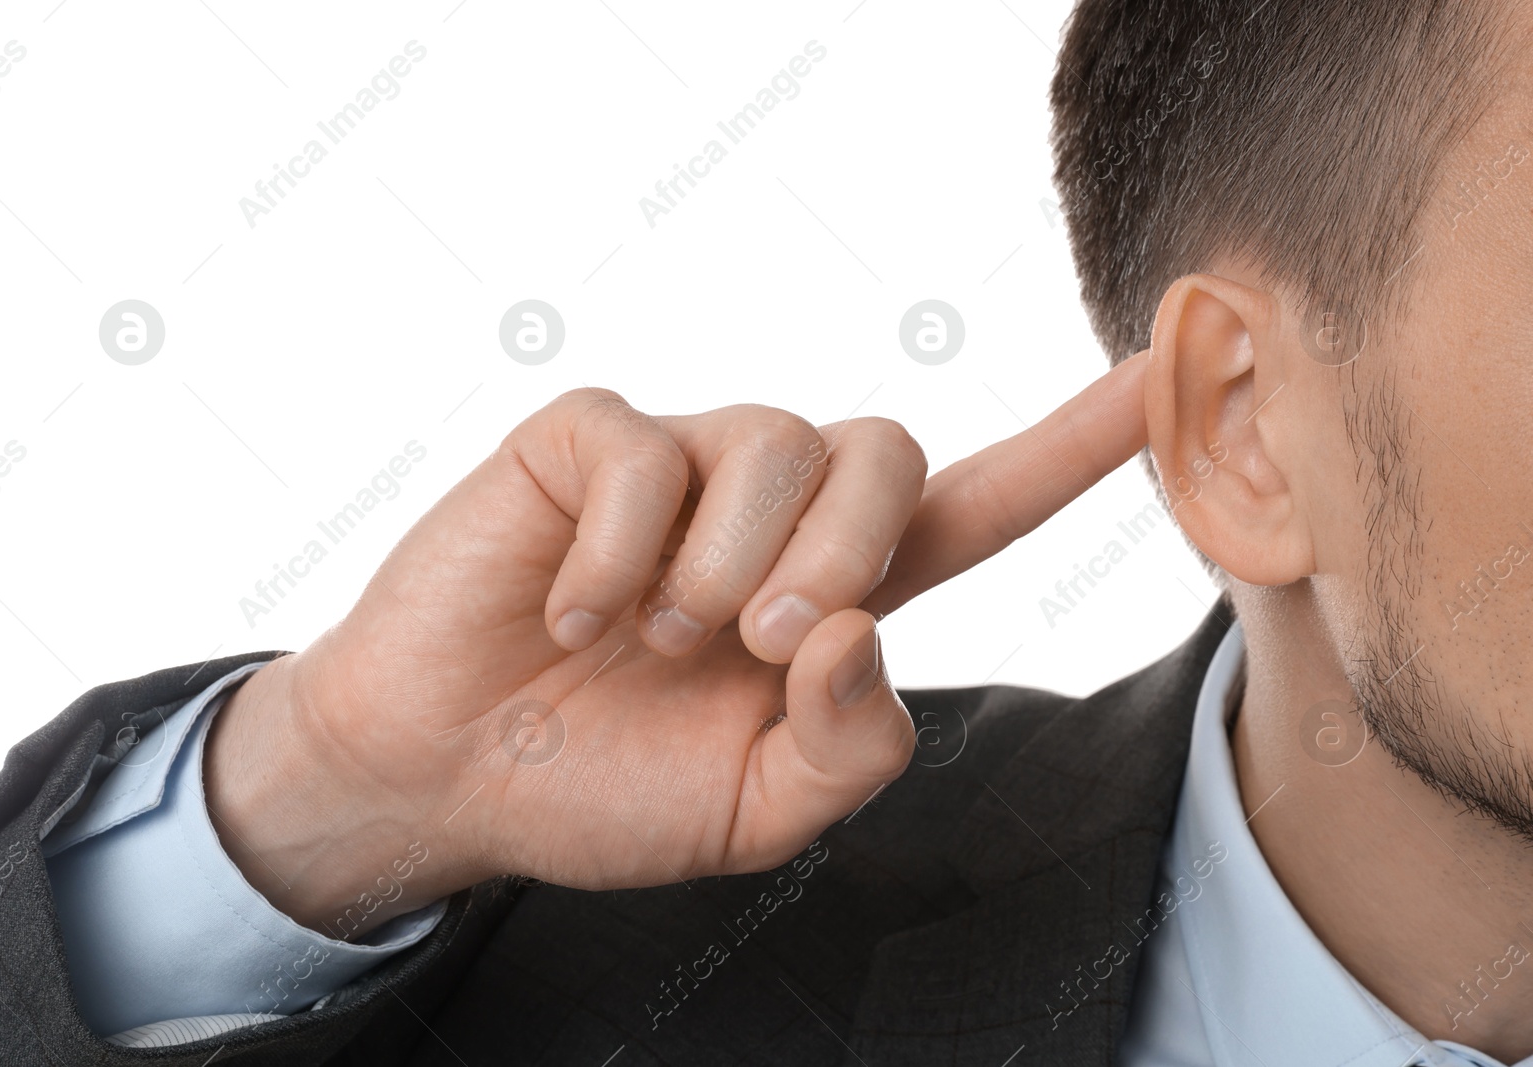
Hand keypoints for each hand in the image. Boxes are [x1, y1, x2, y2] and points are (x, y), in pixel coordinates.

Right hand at [205, 355, 1148, 934]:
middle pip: (884, 449)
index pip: (976, 506)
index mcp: (834, 596)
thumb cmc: (603, 787)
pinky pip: (645, 457)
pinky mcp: (590, 440)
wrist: (446, 774)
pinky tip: (569, 614)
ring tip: (650, 637)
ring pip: (775, 439)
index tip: (1157, 379)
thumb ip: (851, 747)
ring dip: (720, 566)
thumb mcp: (757, 813)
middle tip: (755, 643)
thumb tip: (862, 627)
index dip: (1068, 448)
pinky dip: (612, 560)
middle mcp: (773, 511)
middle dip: (839, 552)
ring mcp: (682, 464)